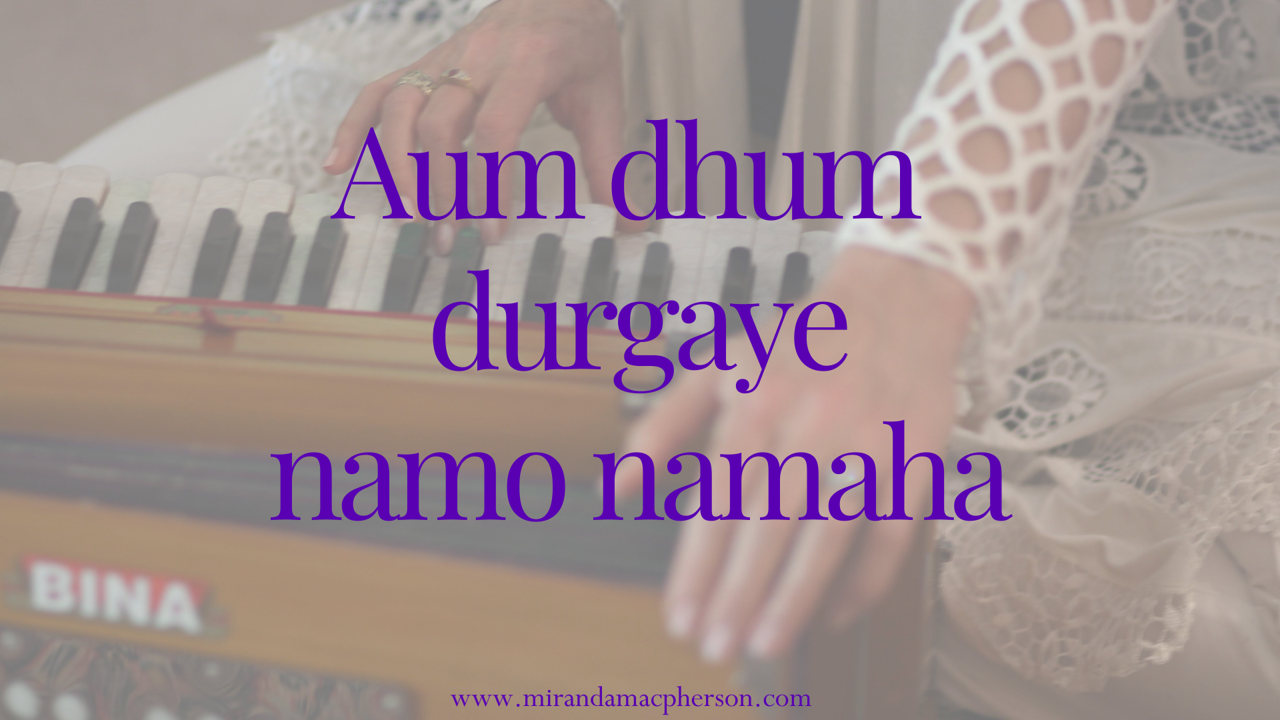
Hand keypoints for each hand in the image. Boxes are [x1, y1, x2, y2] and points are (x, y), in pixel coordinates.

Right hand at [324, 0, 637, 250]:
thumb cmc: (582, 47)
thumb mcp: (604, 101)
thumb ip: (611, 165)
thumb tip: (632, 225)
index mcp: (528, 65)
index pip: (497, 129)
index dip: (490, 184)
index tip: (493, 230)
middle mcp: (478, 57)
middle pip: (441, 124)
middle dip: (441, 187)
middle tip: (448, 238)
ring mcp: (444, 58)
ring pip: (400, 107)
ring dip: (396, 165)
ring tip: (408, 215)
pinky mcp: (425, 63)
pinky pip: (378, 91)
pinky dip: (353, 128)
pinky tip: (336, 166)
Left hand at [617, 247, 973, 662]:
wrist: (894, 296)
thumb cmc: (800, 340)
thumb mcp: (717, 367)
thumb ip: (662, 427)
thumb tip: (618, 488)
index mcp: (753, 405)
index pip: (716, 505)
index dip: (697, 571)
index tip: (681, 619)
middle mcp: (808, 426)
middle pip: (767, 527)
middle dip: (738, 595)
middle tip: (717, 645)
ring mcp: (866, 443)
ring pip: (828, 536)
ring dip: (796, 597)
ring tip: (766, 643)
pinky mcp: (915, 457)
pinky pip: (891, 532)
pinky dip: (866, 579)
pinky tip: (836, 612)